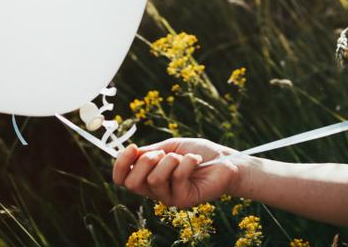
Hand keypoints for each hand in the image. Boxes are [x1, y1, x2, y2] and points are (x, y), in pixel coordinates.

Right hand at [112, 138, 240, 207]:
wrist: (226, 161)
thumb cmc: (199, 153)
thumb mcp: (171, 147)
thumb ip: (150, 152)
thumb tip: (129, 153)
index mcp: (148, 177)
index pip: (122, 179)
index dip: (120, 164)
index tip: (133, 147)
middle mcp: (156, 191)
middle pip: (132, 183)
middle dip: (145, 161)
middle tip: (163, 153)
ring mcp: (169, 197)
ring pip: (154, 179)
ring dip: (170, 160)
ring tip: (183, 157)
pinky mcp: (184, 200)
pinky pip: (177, 178)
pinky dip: (187, 162)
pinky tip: (196, 161)